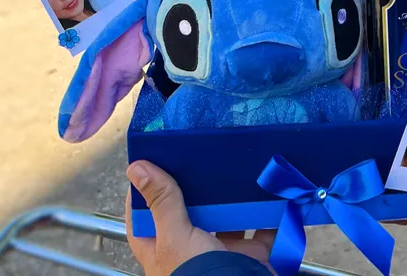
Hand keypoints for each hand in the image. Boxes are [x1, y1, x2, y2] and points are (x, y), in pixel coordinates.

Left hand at [126, 160, 274, 275]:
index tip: (154, 158)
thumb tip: (136, 168)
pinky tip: (270, 187)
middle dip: (197, 184)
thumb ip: (162, 203)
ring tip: (237, 163)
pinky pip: (262, 225)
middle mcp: (191, 249)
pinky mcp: (251, 254)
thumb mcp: (176, 238)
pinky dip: (269, 208)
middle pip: (190, 210)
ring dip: (234, 195)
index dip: (145, 189)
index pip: (144, 215)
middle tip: (202, 151)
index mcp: (164, 248)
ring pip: (227, 215)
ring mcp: (222, 251)